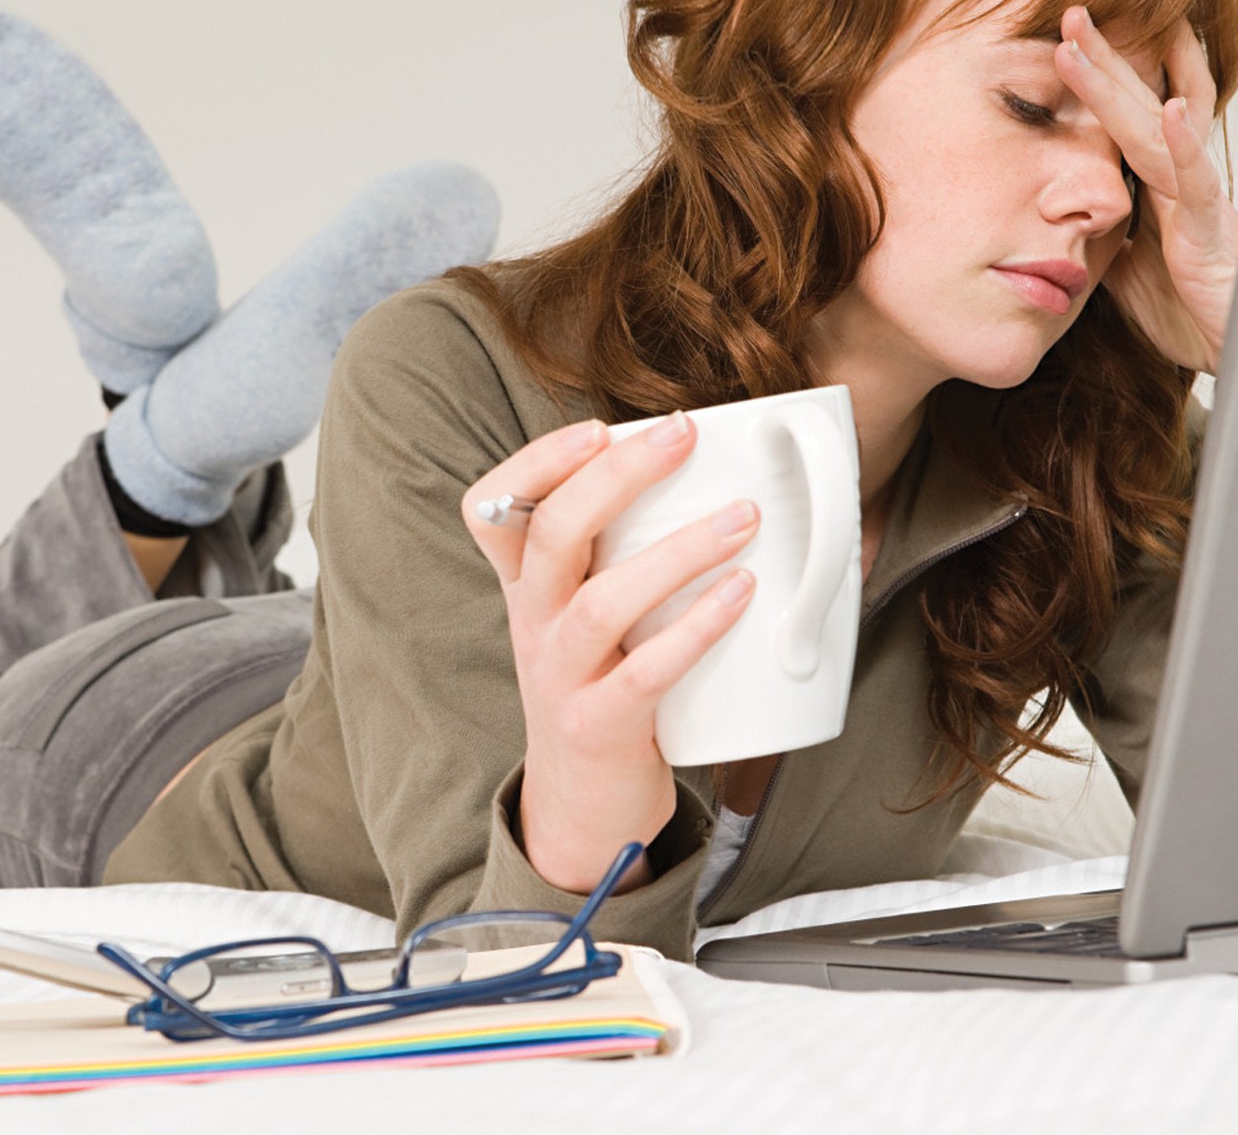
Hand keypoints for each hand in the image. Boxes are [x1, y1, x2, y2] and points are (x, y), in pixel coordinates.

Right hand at [460, 413, 759, 894]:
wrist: (581, 810)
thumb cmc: (602, 692)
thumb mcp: (586, 621)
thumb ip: (618, 559)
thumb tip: (715, 478)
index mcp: (527, 589)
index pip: (495, 510)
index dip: (536, 462)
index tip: (599, 428)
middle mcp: (533, 625)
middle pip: (554, 534)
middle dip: (616, 475)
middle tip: (683, 435)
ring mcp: (562, 678)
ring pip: (602, 602)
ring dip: (677, 551)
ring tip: (743, 518)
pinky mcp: (599, 727)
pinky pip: (645, 672)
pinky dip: (695, 628)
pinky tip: (740, 594)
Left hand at [1055, 8, 1237, 374]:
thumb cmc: (1194, 312)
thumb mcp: (1131, 272)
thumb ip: (1108, 237)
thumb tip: (1076, 221)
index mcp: (1160, 189)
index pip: (1128, 121)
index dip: (1103, 81)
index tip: (1070, 40)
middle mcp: (1181, 183)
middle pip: (1140, 105)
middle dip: (1107, 59)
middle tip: (1072, 13)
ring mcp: (1197, 201)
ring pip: (1157, 128)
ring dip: (1121, 84)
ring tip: (1088, 43)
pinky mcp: (1210, 232)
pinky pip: (1198, 182)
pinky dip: (1186, 145)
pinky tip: (1175, 111)